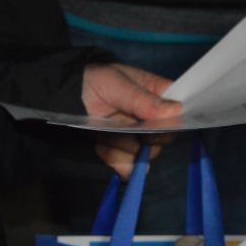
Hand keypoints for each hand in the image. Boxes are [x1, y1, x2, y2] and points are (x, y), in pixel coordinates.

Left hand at [82, 63, 180, 178]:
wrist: (67, 95)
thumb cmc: (96, 79)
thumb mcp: (117, 83)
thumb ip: (142, 99)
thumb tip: (176, 111)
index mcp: (158, 96)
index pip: (179, 113)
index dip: (170, 123)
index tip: (152, 125)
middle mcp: (152, 119)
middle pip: (163, 139)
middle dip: (143, 137)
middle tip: (124, 127)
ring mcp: (137, 137)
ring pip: (144, 155)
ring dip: (121, 146)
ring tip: (102, 132)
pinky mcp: (122, 152)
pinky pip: (128, 166)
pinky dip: (115, 160)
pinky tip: (102, 147)